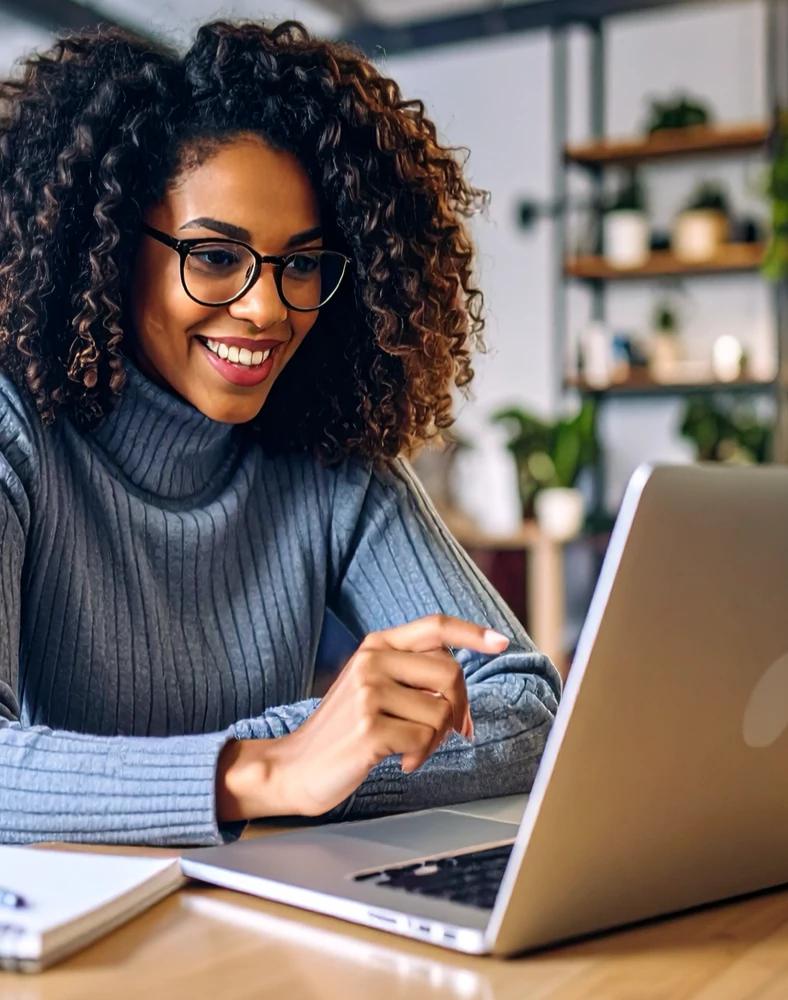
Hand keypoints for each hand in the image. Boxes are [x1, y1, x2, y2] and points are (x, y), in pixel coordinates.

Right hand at [216, 615, 509, 820]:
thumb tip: (462, 697)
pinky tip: (398, 761)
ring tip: (410, 748)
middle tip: (450, 732)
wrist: (295, 766)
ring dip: (436, 739)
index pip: (434, 626)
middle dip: (459, 709)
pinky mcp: (370, 728)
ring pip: (442, 712)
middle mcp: (372, 661)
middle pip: (451, 674)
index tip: (501, 642)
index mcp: (376, 645)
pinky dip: (420, 756)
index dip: (472, 632)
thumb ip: (412, 677)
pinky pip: (425, 739)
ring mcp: (368, 693)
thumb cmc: (344, 730)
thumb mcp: (372, 687)